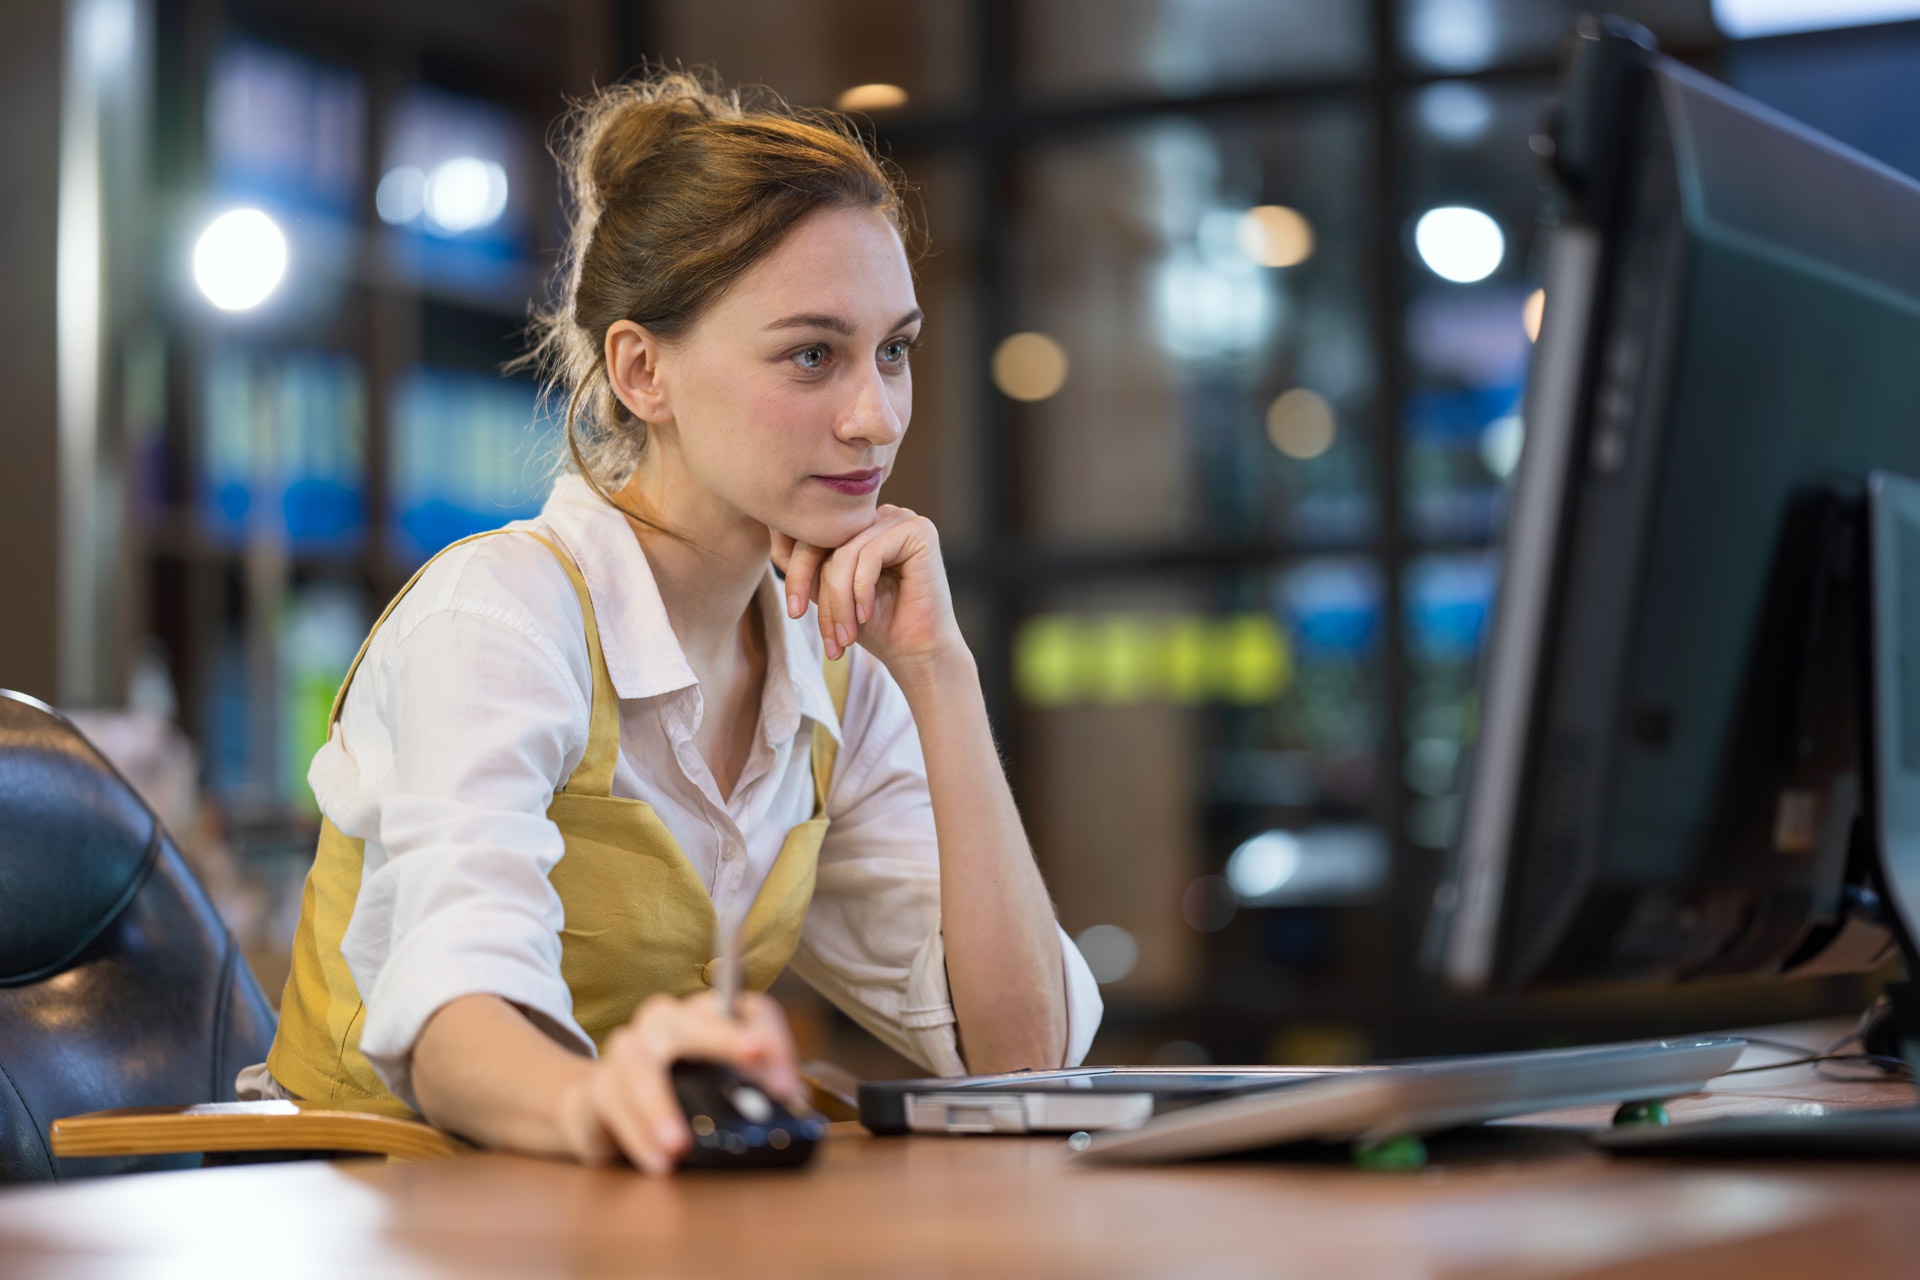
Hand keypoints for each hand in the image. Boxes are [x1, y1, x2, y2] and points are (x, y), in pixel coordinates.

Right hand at [552, 990, 800, 1174]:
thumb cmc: (679, 1097)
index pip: (747, 1009)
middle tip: (753, 1054)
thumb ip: (756, 1097)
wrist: (604, 1109)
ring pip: (641, 1063)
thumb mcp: (724, 1096)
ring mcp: (629, 1049)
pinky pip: (613, 1101)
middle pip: (693, 1019)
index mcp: (708, 1017)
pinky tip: (658, 1161)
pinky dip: (636, 1134)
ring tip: (680, 1145)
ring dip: (660, 1105)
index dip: (773, 1039)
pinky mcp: (600, 1085)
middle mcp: (668, 1022)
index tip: (787, 1086)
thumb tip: (790, 1109)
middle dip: (724, 1038)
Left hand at [773, 506, 964, 684]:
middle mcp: (880, 515)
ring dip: (839, 601)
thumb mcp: (826, 590)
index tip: (795, 612)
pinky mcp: (919, 530)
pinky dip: (861, 592)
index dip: (798, 572)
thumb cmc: (875, 625)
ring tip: (843, 636)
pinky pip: (870, 555)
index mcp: (860, 524)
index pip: (814, 534)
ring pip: (846, 553)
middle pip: (826, 541)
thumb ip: (802, 561)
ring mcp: (901, 519)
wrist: (917, 653)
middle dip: (813, 588)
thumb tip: (770, 525)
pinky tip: (865, 616)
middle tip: (813, 626)